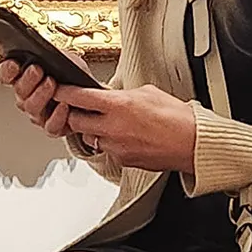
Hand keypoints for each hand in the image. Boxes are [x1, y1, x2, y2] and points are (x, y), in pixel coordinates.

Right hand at [0, 54, 90, 139]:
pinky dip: (57, 116)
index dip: (6, 70)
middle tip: (36, 69)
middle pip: (19, 91)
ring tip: (51, 83)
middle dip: (27, 80)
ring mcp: (38, 114)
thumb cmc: (74, 77)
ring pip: (32, 108)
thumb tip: (46, 51)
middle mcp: (27, 97)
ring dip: (40, 95)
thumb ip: (53, 55)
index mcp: (24, 78)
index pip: (5, 75)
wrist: (89, 97)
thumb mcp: (65, 58)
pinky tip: (64, 105)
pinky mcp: (52, 127)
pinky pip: (50, 126)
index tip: (13, 64)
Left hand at [54, 84, 196, 174]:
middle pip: (76, 121)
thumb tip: (113, 96)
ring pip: (90, 138)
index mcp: (119, 106)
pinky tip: (124, 136)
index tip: (58, 89)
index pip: (79, 98)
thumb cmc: (178, 118)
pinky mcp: (124, 161)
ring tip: (108, 123)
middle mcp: (114, 128)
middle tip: (78, 107)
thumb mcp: (147, 92)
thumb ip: (123, 94)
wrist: (193, 143)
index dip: (64, 93)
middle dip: (74, 114)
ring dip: (93, 130)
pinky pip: (107, 150)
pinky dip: (109, 143)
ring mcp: (117, 147)